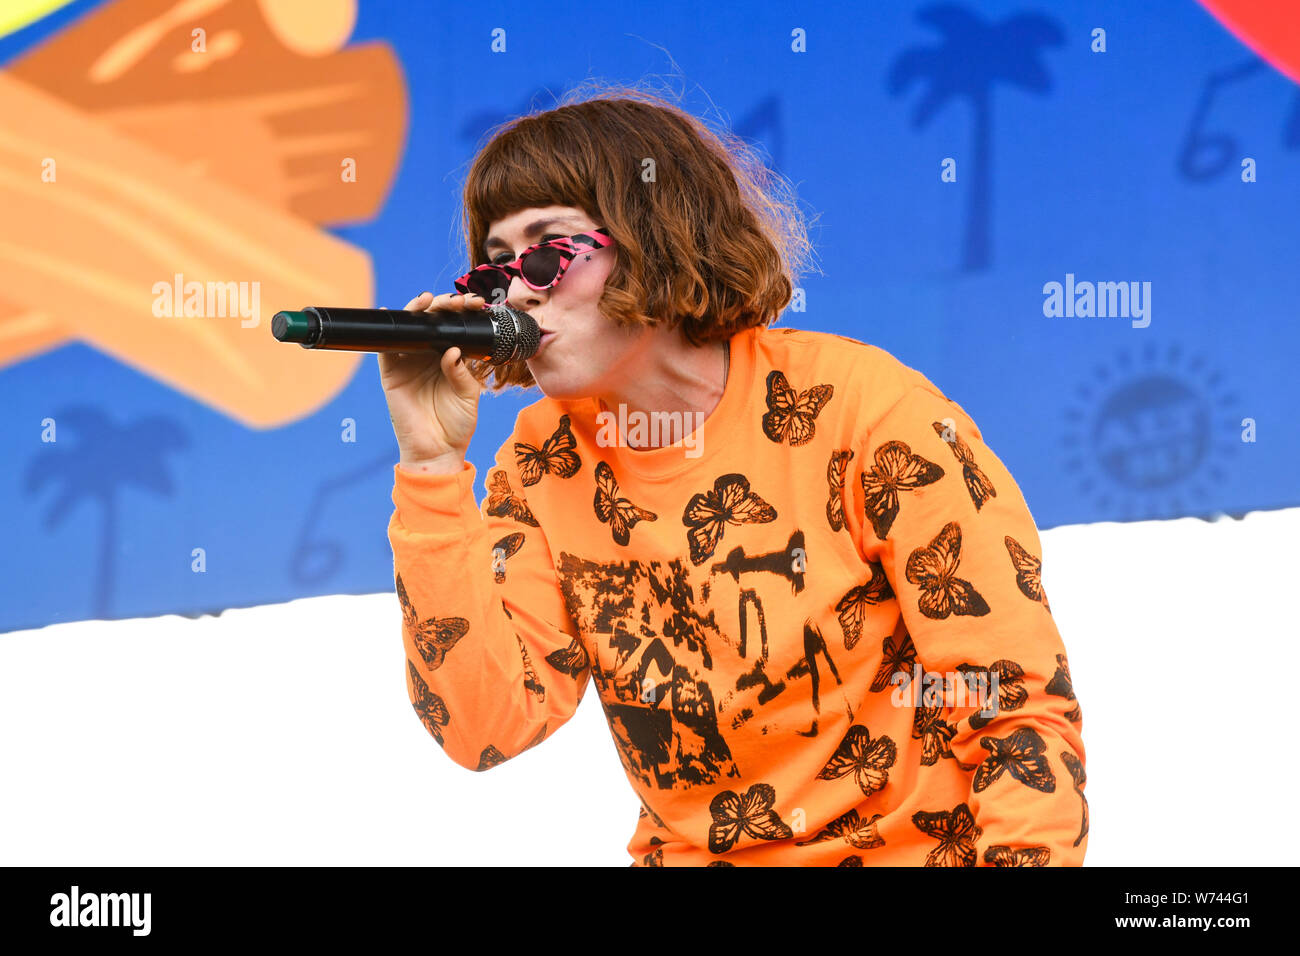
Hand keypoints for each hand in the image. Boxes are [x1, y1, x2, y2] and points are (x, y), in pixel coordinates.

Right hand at [379, 291, 487, 471]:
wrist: (438, 451)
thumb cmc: (456, 426)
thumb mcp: (468, 396)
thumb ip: (461, 373)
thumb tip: (452, 350)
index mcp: (449, 358)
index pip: (454, 328)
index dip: (462, 313)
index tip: (476, 303)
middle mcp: (428, 356)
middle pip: (432, 322)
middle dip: (443, 306)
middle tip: (456, 301)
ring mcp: (408, 363)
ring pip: (409, 329)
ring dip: (416, 311)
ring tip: (428, 300)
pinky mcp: (391, 374)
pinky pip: (385, 348)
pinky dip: (387, 332)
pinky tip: (392, 316)